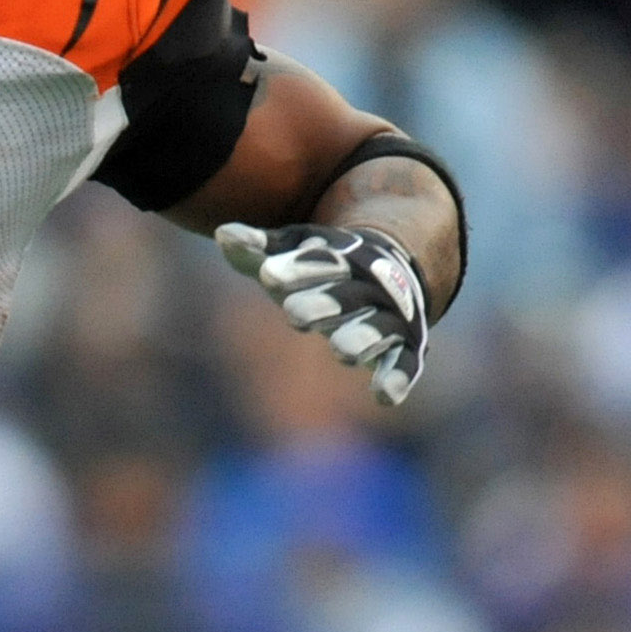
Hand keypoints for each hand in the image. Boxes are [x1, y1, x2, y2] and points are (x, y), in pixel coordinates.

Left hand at [216, 219, 430, 408]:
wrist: (392, 268)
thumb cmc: (326, 268)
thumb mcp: (293, 252)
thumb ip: (259, 250)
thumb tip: (223, 235)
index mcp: (341, 260)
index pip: (321, 261)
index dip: (297, 268)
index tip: (267, 275)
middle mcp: (369, 288)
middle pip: (348, 296)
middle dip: (325, 303)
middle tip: (294, 313)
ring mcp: (391, 318)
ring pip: (379, 328)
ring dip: (363, 338)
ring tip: (341, 349)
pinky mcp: (406, 348)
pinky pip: (405, 363)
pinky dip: (397, 377)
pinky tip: (384, 396)